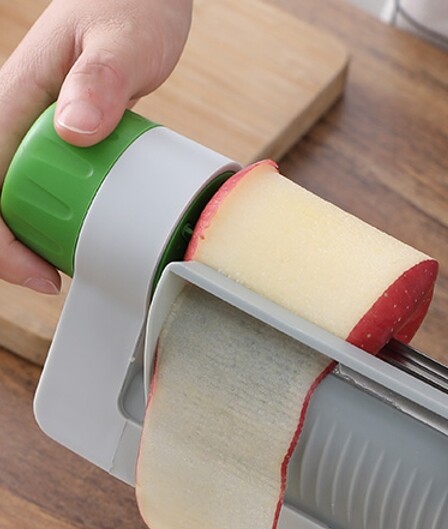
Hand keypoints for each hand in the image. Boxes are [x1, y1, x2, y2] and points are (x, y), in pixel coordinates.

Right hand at [0, 0, 192, 292]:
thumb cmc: (131, 4)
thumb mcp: (122, 41)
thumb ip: (100, 80)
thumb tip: (72, 131)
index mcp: (13, 99)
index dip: (0, 240)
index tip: (39, 272)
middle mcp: (15, 118)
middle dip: (11, 249)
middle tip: (52, 279)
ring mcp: (36, 130)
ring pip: (13, 196)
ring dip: (31, 237)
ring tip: (66, 264)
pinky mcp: (59, 138)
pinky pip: (43, 186)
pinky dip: (56, 217)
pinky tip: (81, 233)